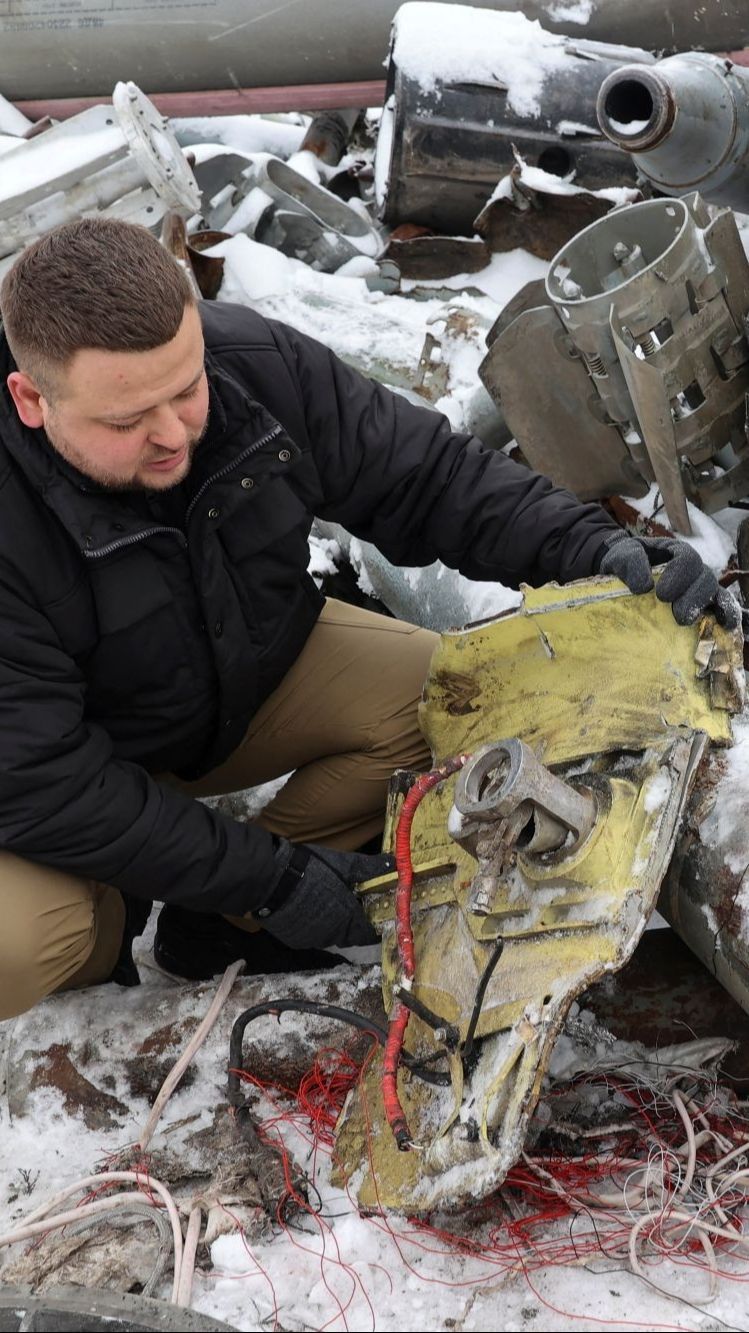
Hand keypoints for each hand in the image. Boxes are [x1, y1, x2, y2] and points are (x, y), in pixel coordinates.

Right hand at [256, 841, 393, 948]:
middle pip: (349, 935)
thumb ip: (369, 867)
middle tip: (347, 902)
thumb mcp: (343, 864)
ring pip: (328, 936)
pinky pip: (309, 935)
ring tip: (325, 902)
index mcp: (348, 919)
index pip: (368, 933)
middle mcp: (332, 935)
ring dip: (331, 924)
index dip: (372, 925)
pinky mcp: (293, 940)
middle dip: (351, 923)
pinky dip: (312, 925)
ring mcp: (311, 939)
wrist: (269, 880)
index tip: (371, 912)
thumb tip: (393, 863)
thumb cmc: (310, 869)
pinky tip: (305, 908)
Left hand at [598, 532, 739, 629]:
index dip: (680, 576)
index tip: (662, 595)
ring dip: (705, 609)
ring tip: (687, 623)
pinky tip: (724, 626)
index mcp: (676, 552)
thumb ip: (631, 562)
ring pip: (715, 593)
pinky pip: (719, 607)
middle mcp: (692, 569)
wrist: (619, 576)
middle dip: (694, 598)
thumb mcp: (621, 555)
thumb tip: (644, 587)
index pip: (688, 559)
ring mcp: (698, 586)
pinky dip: (725, 615)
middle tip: (677, 616)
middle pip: (705, 578)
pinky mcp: (699, 604)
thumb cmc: (624, 562)